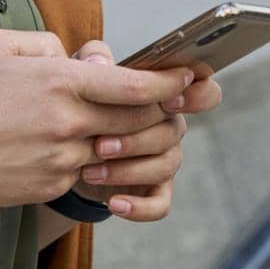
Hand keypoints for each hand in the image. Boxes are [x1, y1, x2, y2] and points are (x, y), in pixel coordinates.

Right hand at [0, 28, 193, 207]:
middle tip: (170, 103)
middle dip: (160, 112)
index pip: (133, 84)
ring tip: (127, 128)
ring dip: (130, 140)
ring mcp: (62, 159)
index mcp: (59, 81)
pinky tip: (83, 150)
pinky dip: (96, 161)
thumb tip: (80, 57)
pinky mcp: (52, 186)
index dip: (168, 81)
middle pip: (139, 121)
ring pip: (119, 151)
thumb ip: (47, 42)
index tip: (187, 76)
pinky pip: (90, 173)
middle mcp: (67, 122)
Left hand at [67, 39, 223, 220]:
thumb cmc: (83, 103)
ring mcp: (165, 159)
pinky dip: (139, 207)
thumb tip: (100, 62)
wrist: (65, 149)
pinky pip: (160, 204)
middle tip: (99, 144)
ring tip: (89, 171)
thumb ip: (92, 61)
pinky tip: (114, 204)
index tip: (169, 99)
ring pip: (164, 165)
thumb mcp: (81, 75)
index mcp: (165, 94)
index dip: (196, 95)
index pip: (204, 91)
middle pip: (173, 132)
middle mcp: (171, 126)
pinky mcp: (154, 190)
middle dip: (135, 139)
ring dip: (127, 170)